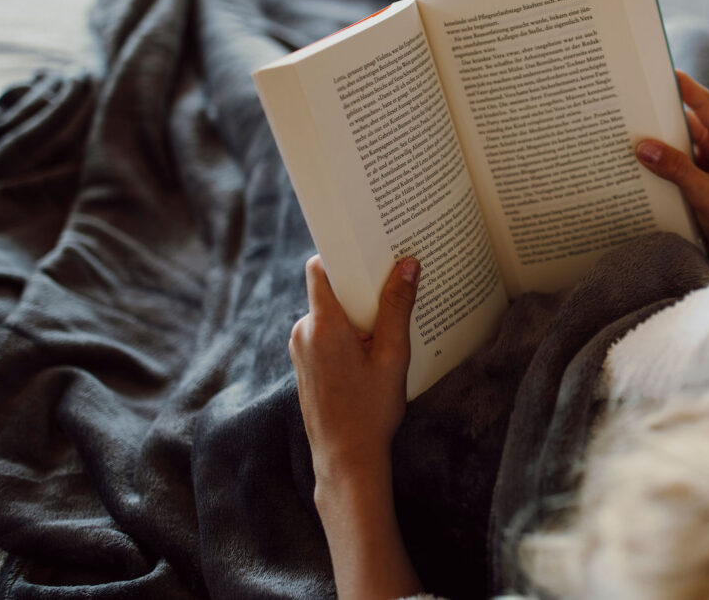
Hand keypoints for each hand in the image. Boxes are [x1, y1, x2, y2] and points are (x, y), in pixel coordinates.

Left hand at [290, 257, 424, 599]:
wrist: (345, 459)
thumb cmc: (370, 410)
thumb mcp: (393, 356)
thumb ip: (398, 307)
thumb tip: (407, 264)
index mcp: (323, 325)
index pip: (319, 269)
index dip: (341, 255)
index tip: (368, 248)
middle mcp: (304, 332)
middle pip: (330, 290)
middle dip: (361, 288)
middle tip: (394, 285)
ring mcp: (301, 350)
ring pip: (329, 314)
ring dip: (357, 315)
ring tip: (390, 325)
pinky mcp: (305, 365)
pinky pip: (326, 335)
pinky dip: (348, 334)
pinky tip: (375, 350)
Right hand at [635, 70, 708, 264]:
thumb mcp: (708, 197)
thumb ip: (677, 170)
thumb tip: (643, 147)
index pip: (708, 105)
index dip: (686, 87)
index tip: (662, 71)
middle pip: (691, 120)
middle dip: (663, 113)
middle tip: (632, 101)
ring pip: (682, 140)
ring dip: (659, 138)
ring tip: (628, 129)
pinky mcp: (704, 176)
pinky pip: (679, 159)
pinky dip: (662, 158)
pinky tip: (639, 158)